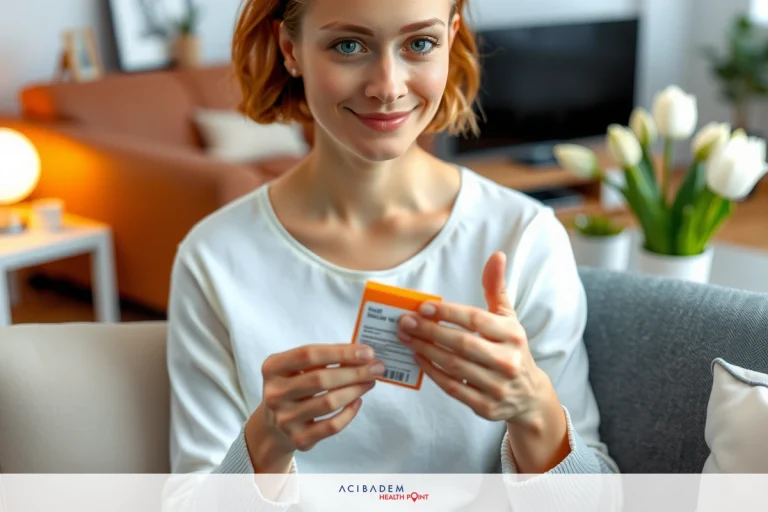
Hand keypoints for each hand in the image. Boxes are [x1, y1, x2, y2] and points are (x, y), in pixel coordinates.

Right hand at [246, 344, 383, 469]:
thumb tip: (363, 355)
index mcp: (272, 368)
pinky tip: (358, 401)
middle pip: (320, 379)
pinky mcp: (298, 439)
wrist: (274, 425)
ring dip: (355, 390)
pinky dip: (349, 413)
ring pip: (329, 402)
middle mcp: (274, 394)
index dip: (340, 352)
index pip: (308, 355)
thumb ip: (324, 359)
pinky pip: (332, 426)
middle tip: (377, 368)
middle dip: (354, 372)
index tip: (367, 352)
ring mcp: (285, 419)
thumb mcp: (298, 368)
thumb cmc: (294, 387)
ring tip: (370, 382)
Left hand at [396, 251, 545, 424]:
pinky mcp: (486, 406)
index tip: (423, 306)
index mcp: (513, 335)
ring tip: (406, 337)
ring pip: (454, 366)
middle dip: (429, 331)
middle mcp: (507, 360)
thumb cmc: (512, 348)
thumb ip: (497, 288)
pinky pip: (453, 387)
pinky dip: (433, 372)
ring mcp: (497, 386)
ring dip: (425, 350)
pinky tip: (418, 358)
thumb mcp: (509, 318)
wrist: (529, 395)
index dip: (448, 313)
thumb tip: (496, 255)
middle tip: (405, 322)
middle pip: (461, 344)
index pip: (476, 320)